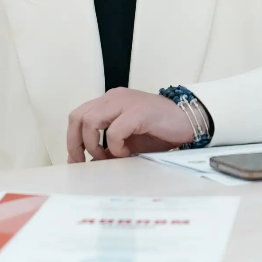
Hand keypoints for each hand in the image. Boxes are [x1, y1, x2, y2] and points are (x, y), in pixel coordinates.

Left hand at [67, 88, 193, 162]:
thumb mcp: (127, 141)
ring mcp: (125, 102)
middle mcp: (113, 98)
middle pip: (78, 117)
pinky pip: (115, 131)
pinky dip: (116, 147)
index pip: (78, 116)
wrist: (188, 121)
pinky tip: (128, 153)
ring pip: (91, 121)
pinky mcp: (138, 112)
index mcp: (109, 102)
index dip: (72, 140)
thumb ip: (106, 147)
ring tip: (110, 157)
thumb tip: (86, 163)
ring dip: (95, 145)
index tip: (77, 161)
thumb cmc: (158, 131)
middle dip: (76, 143)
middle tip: (86, 162)